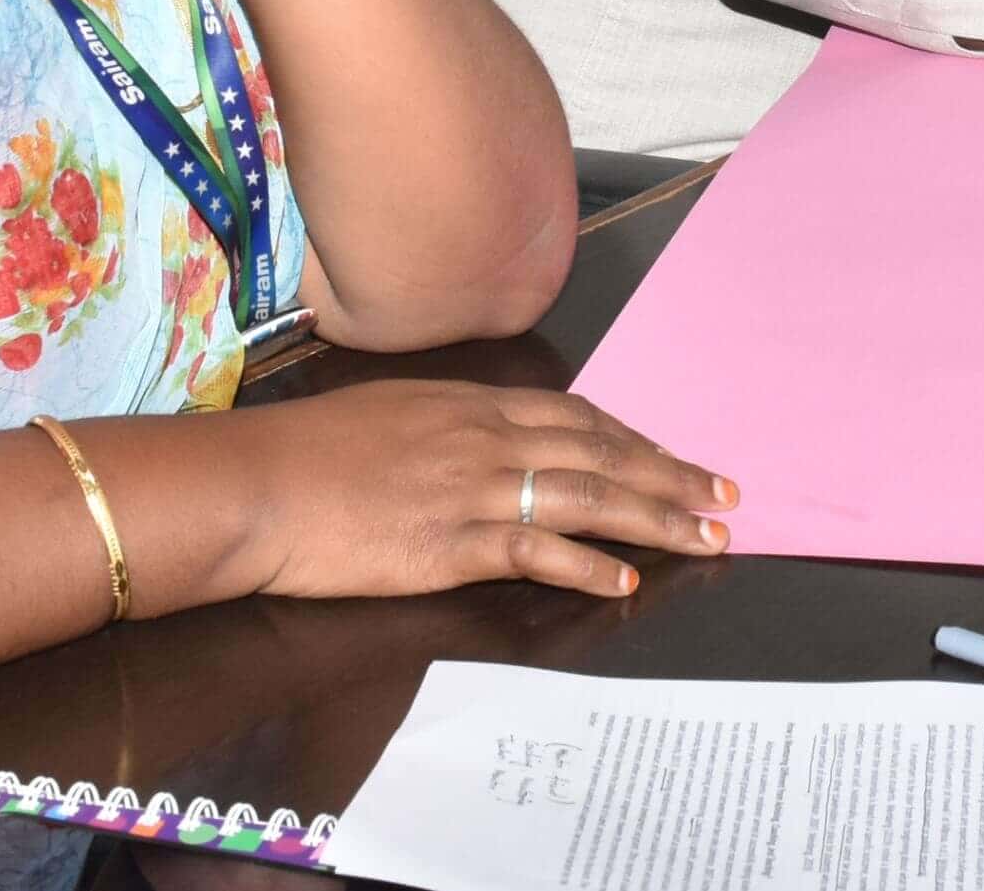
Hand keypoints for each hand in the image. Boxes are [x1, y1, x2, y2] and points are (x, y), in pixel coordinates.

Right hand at [229, 380, 735, 601]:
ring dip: (654, 517)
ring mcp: (473, 488)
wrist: (258, 483)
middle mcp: (486, 437)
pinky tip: (625, 580)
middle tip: (725, 497)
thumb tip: (487, 438)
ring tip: (705, 539)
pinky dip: (587, 563)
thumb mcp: (393, 412)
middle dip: (670, 475)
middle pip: (601, 451)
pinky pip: (536, 549)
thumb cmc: (309, 453)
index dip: (636, 439)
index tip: (678, 458)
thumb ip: (450, 424)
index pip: (579, 417)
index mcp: (473, 403)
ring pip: (587, 496)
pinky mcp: (452, 541)